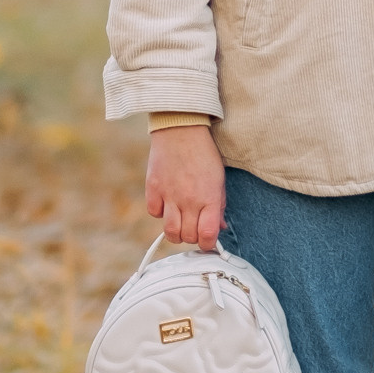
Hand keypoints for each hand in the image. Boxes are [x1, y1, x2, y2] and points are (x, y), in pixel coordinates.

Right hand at [145, 126, 226, 250]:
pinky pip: (154, 213)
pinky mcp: (153, 188)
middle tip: (194, 227)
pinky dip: (160, 212)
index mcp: (210, 198)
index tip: (208, 241)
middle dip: (192, 237)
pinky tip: (167, 203)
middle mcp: (189, 200)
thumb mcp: (218, 179)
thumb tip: (220, 226)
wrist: (181, 128)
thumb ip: (219, 205)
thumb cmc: (203, 153)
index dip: (208, 244)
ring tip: (180, 223)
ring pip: (170, 232)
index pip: (207, 236)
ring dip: (176, 232)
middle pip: (188, 237)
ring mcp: (170, 195)